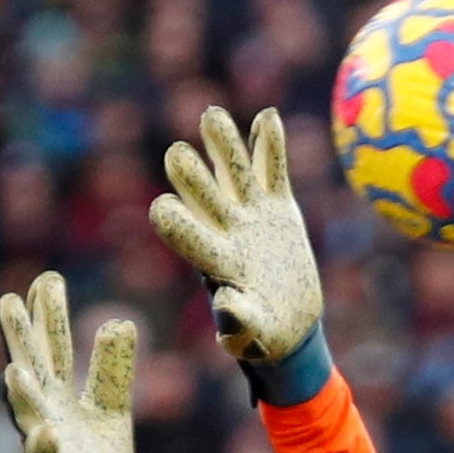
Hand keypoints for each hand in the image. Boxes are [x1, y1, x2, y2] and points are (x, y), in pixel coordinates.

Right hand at [0, 272, 137, 452]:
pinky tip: (45, 433)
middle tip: (10, 300)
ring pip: (31, 417)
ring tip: (15, 370)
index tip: (47, 279)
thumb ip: (112, 369)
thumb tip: (120, 322)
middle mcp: (46, 417)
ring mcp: (48, 448)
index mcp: (59, 397)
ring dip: (22, 395)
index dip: (49, 318)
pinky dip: (45, 449)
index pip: (52, 350)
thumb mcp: (112, 407)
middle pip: (33, 373)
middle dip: (22, 341)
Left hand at [146, 103, 323, 370]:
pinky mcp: (278, 208)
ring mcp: (251, 215)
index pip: (185, 234)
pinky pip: (274, 170)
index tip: (163, 208)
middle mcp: (226, 230)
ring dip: (223, 144)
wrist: (289, 322)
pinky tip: (266, 118)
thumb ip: (240, 323)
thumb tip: (227, 303)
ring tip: (211, 115)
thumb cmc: (264, 336)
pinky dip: (271, 145)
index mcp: (214, 261)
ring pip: (234, 172)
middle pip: (203, 195)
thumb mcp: (255, 337)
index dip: (174, 220)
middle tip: (175, 153)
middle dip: (190, 175)